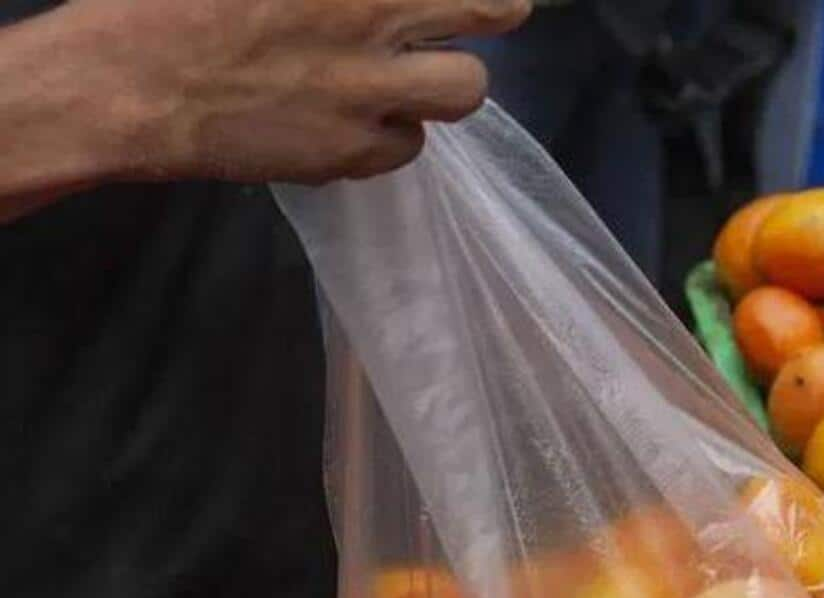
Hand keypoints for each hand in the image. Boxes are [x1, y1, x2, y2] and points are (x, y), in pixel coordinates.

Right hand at [66, 0, 529, 183]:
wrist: (121, 83)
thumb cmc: (167, 2)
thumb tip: (358, 1)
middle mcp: (373, 18)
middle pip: (488, 10)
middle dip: (495, 10)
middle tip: (495, 12)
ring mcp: (371, 89)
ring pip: (465, 89)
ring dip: (446, 83)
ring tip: (413, 79)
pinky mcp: (353, 150)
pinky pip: (408, 147)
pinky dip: (391, 135)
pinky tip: (355, 122)